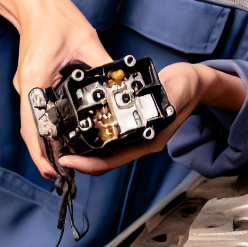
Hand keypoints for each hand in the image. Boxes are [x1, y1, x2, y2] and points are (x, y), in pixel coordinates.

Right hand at [9, 0, 111, 178]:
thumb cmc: (53, 15)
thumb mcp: (86, 39)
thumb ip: (104, 64)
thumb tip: (122, 83)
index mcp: (36, 79)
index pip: (34, 125)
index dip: (41, 152)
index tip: (53, 170)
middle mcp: (27, 85)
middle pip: (31, 130)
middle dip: (44, 154)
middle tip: (62, 174)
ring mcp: (28, 84)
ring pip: (33, 122)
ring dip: (45, 142)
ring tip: (63, 160)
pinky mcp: (32, 81)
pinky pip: (37, 110)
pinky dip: (47, 126)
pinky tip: (62, 133)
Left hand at [57, 63, 246, 175]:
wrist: (193, 83)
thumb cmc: (186, 89)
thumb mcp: (176, 93)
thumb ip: (165, 103)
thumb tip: (150, 113)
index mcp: (147, 141)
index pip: (111, 160)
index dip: (86, 163)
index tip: (66, 160)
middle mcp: (137, 141)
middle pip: (101, 158)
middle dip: (77, 158)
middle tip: (54, 153)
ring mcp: (132, 134)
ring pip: (101, 148)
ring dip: (81, 147)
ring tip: (60, 142)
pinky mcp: (128, 123)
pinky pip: (105, 134)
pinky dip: (89, 133)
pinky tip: (77, 124)